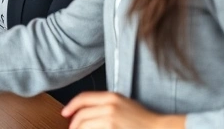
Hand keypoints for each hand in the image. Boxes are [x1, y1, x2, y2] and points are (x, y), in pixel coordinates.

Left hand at [63, 92, 185, 128]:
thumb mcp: (123, 103)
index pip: (83, 98)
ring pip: (85, 126)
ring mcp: (110, 119)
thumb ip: (105, 104)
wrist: (158, 128)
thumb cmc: (142, 118)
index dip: (71, 105)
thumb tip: (86, 111)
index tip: (65, 113)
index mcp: (111, 97)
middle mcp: (109, 106)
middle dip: (74, 124)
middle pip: (82, 115)